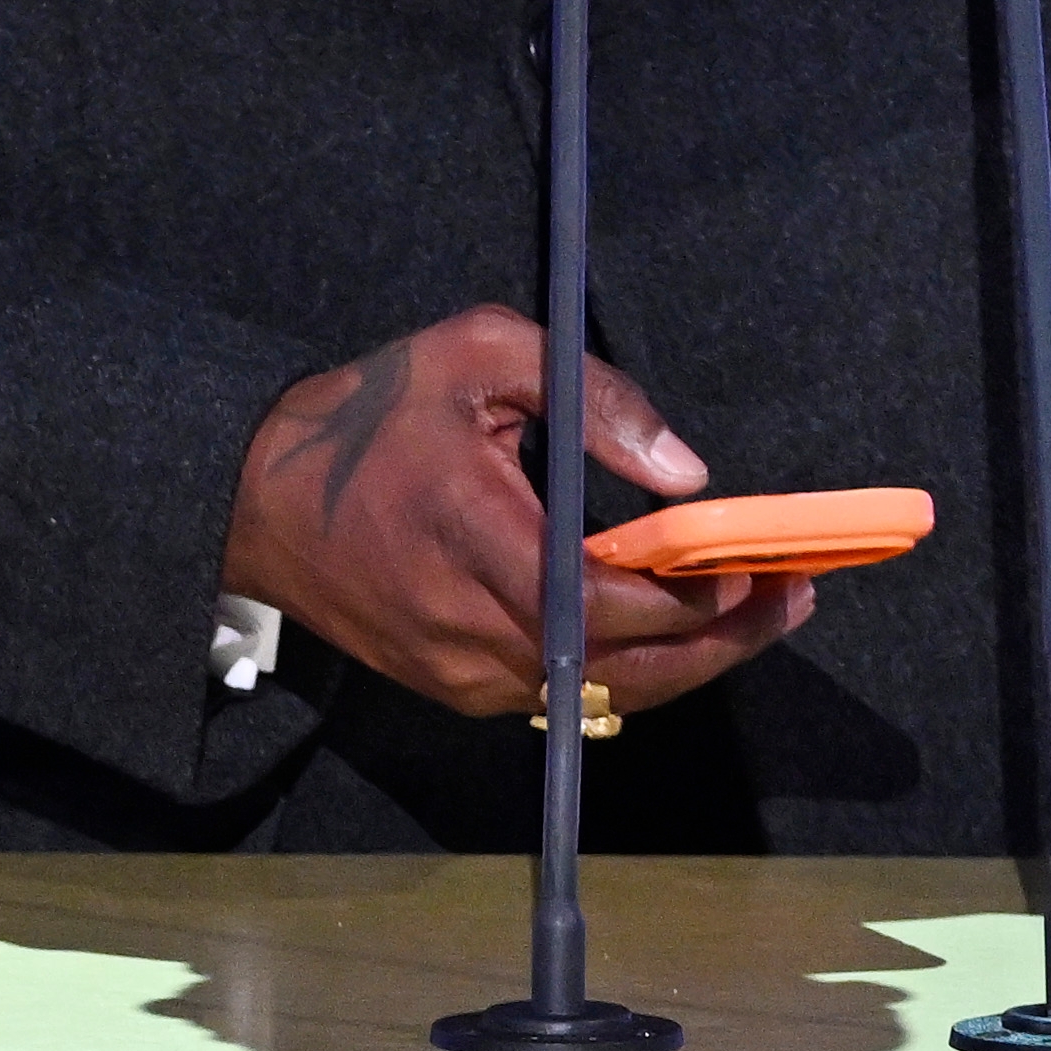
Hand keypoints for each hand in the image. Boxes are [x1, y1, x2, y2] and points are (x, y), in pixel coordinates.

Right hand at [222, 307, 818, 727]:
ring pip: (604, 693)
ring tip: (757, 615)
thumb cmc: (369, 415)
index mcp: (478, 540)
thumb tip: (687, 469)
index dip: (700, 595)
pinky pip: (566, 694)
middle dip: (723, 638)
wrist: (256, 496)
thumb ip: (591, 397)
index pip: (614, 602)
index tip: (766, 561)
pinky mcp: (455, 691)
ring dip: (688, 661)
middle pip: (628, 667)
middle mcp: (473, 630)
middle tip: (793, 597)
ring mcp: (463, 674)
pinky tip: (674, 630)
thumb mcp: (478, 355)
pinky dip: (628, 669)